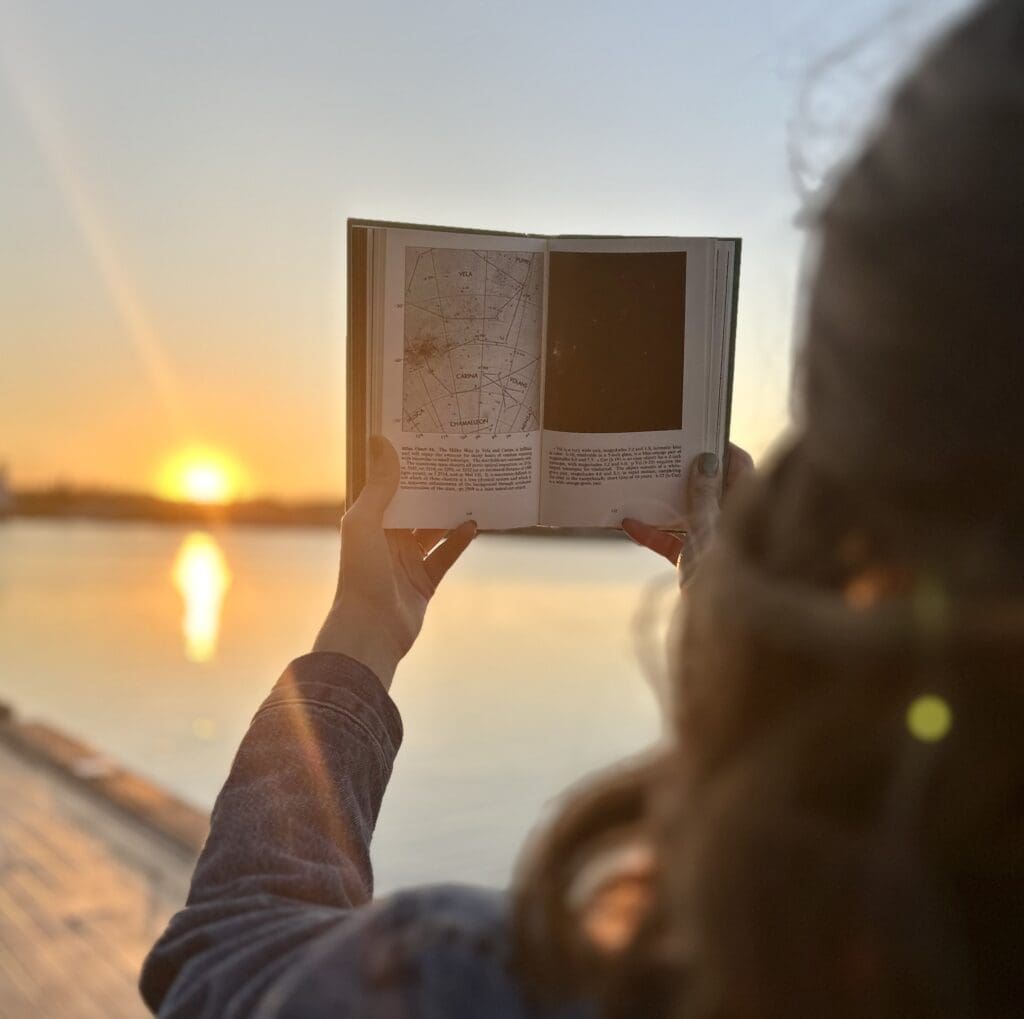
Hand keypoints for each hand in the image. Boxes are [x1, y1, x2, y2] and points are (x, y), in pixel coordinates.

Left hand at [313, 436, 476, 688]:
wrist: (371, 629)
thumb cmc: (361, 574)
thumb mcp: (365, 523)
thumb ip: (379, 486)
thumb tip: (382, 441)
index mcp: (368, 523)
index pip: (386, 488)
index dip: (402, 467)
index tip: (422, 443)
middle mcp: (386, 539)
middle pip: (413, 507)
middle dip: (431, 488)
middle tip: (454, 462)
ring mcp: (406, 561)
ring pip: (432, 530)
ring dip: (448, 513)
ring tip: (470, 490)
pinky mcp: (424, 581)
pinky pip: (445, 556)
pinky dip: (458, 541)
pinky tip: (473, 525)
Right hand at [622, 442, 753, 577]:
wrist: (718, 628)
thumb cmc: (719, 575)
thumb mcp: (706, 529)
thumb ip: (703, 495)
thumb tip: (706, 460)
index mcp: (746, 508)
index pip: (740, 465)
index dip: (721, 447)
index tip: (696, 433)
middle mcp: (732, 521)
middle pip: (710, 487)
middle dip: (685, 472)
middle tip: (663, 453)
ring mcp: (713, 541)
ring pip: (688, 512)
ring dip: (664, 501)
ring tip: (640, 482)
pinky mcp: (695, 561)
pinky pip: (673, 540)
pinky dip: (653, 533)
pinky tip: (628, 524)